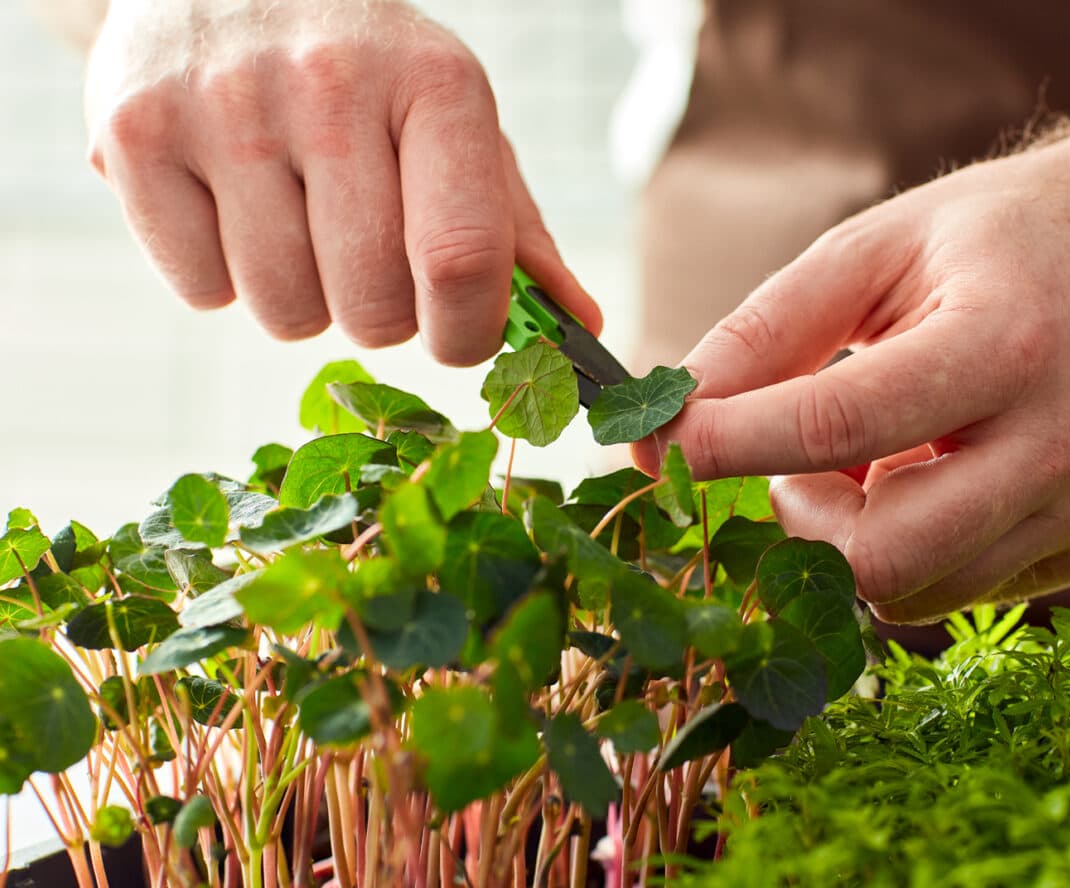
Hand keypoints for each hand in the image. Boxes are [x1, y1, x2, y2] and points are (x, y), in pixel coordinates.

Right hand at [84, 0, 599, 363]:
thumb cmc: (369, 75)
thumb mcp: (457, 125)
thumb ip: (516, 232)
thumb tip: (581, 328)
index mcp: (437, 85)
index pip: (462, 260)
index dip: (468, 332)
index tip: (458, 335)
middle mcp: (329, 86)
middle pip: (373, 306)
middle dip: (382, 314)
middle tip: (368, 257)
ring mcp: (224, 107)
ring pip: (284, 312)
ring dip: (303, 298)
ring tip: (300, 222)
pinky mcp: (132, 134)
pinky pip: (200, 291)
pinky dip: (223, 277)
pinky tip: (235, 207)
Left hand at [635, 127, 1069, 622]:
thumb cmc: (994, 244)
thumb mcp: (871, 250)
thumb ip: (764, 332)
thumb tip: (664, 425)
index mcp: (1005, 343)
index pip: (837, 425)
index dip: (728, 444)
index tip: (657, 443)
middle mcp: (1061, 443)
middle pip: (878, 557)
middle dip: (796, 521)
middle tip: (785, 461)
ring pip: (907, 592)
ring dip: (848, 535)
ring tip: (868, 453)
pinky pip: (950, 588)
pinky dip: (905, 544)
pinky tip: (926, 471)